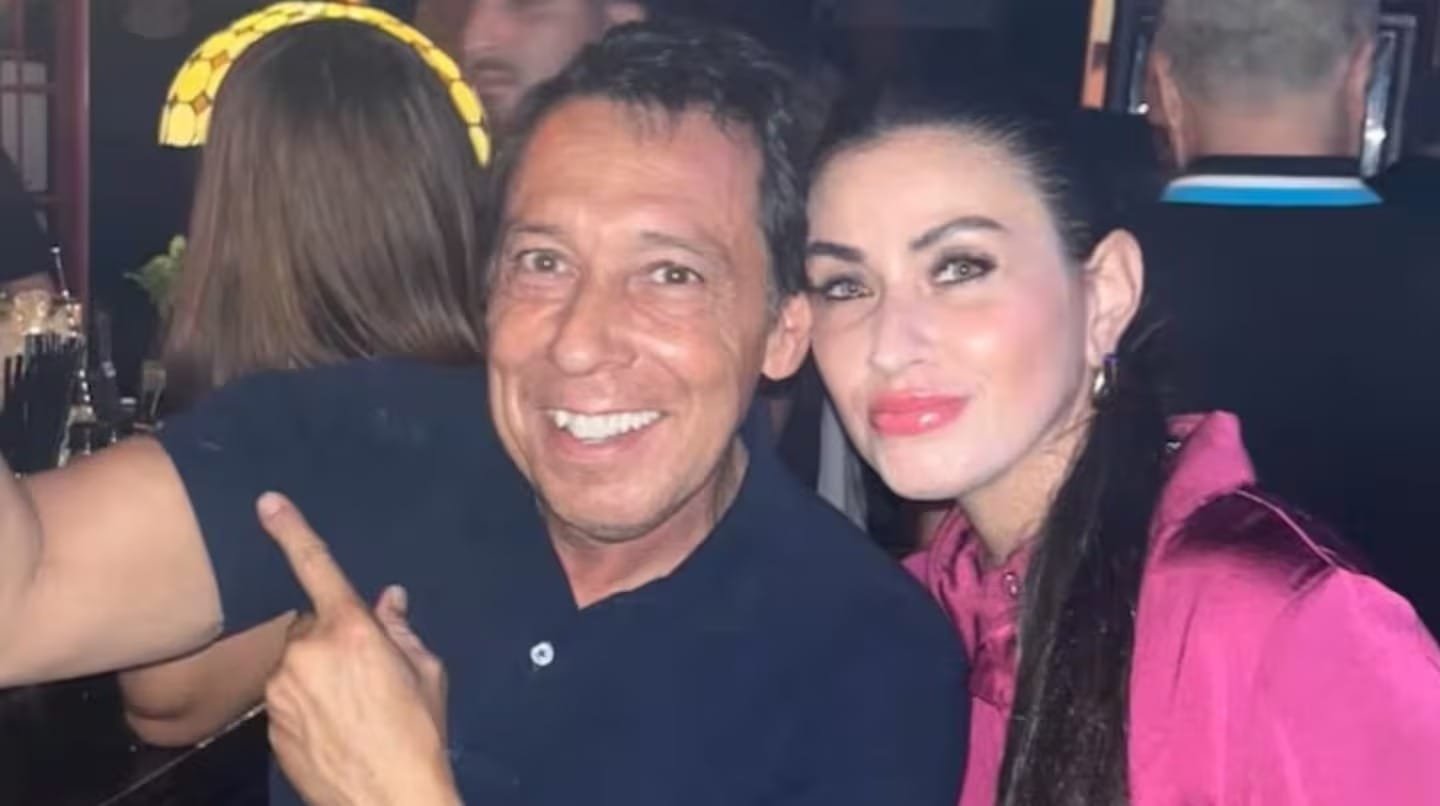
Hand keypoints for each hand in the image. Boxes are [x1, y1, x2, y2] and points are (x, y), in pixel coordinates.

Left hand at [258, 492, 458, 805]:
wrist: (386, 800)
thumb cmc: (418, 735)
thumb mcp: (427, 674)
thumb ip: (400, 630)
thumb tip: (389, 600)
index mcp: (351, 632)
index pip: (316, 568)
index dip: (291, 530)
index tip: (267, 503)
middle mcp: (306, 653)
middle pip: (311, 628)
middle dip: (332, 641)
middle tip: (365, 675)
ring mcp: (281, 690)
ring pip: (297, 665)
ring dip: (318, 675)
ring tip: (353, 710)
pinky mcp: (267, 723)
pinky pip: (286, 699)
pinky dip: (306, 706)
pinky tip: (335, 729)